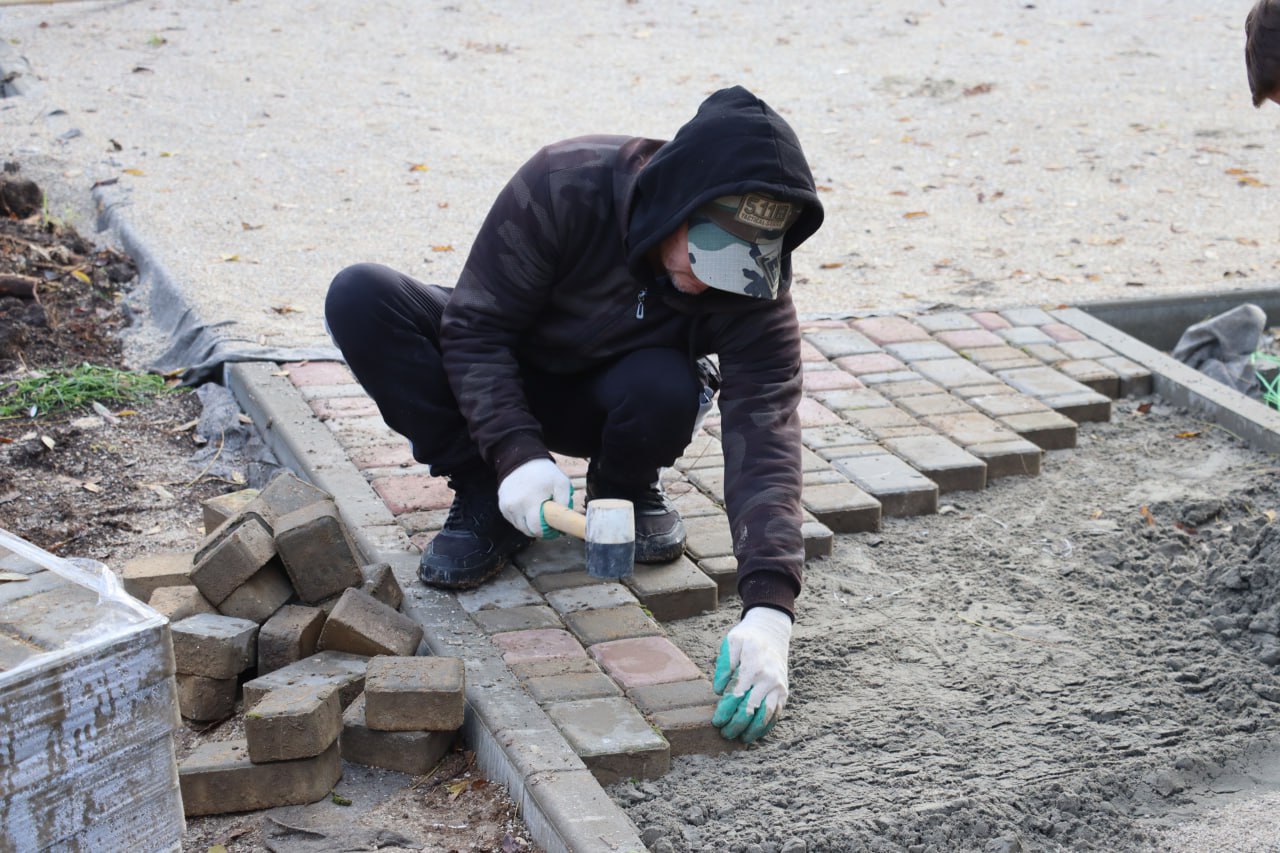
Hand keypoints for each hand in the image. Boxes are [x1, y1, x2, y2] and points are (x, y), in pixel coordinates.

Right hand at [498, 458, 571, 537]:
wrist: (521, 460)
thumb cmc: (544, 472)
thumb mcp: (561, 483)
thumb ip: (565, 503)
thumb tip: (564, 522)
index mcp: (531, 502)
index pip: (537, 529)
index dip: (548, 532)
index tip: (554, 528)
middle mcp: (515, 506)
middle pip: (528, 530)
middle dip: (539, 529)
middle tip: (547, 521)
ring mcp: (506, 506)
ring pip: (520, 526)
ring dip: (529, 524)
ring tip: (537, 513)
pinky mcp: (502, 505)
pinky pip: (513, 520)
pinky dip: (521, 518)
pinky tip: (528, 508)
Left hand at [712, 606, 791, 742]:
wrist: (771, 631)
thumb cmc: (747, 638)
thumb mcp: (731, 642)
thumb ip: (724, 665)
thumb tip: (718, 689)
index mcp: (753, 667)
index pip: (736, 695)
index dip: (725, 712)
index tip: (716, 722)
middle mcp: (768, 679)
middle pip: (750, 710)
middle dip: (736, 725)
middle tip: (724, 733)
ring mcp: (778, 686)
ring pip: (766, 716)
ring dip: (752, 731)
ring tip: (740, 738)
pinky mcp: (783, 692)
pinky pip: (776, 714)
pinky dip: (766, 727)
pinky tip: (755, 733)